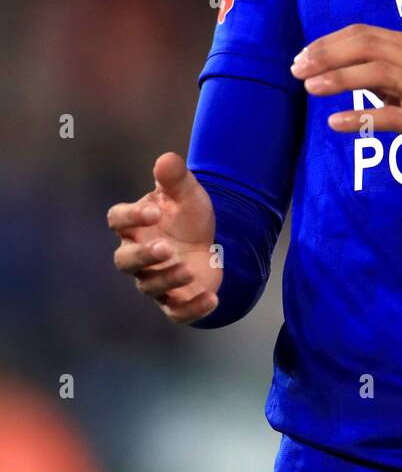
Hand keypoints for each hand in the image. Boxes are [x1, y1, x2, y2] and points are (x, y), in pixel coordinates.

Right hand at [107, 152, 220, 323]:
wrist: (206, 241)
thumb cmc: (186, 215)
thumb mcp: (187, 193)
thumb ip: (175, 178)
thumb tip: (166, 159)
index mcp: (134, 225)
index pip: (118, 220)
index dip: (131, 217)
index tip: (156, 211)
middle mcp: (138, 255)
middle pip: (125, 261)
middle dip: (143, 256)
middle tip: (165, 248)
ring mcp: (155, 279)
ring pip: (150, 286)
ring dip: (168, 279)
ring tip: (189, 268)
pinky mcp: (175, 300)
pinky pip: (176, 312)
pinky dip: (192, 309)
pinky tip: (212, 299)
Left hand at [290, 24, 401, 219]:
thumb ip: (376, 70)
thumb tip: (329, 63)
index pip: (362, 34)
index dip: (327, 43)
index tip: (301, 58)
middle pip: (366, 46)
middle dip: (327, 55)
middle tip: (297, 71)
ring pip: (377, 73)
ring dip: (339, 79)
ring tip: (310, 89)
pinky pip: (390, 116)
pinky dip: (360, 117)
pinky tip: (335, 123)